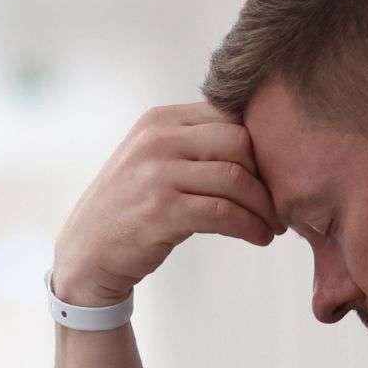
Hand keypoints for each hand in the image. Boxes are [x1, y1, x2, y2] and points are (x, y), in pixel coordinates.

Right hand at [52, 100, 286, 306]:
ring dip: (264, 207)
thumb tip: (256, 142)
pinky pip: (225, 213)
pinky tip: (260, 237)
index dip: (259, 147)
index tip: (270, 176)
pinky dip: (251, 227)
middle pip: (239, 143)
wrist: (88, 251)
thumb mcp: (155, 160)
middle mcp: (157, 139)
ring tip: (274, 226)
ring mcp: (158, 173)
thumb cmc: (132, 208)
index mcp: (160, 120)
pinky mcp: (163, 210)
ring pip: (236, 179)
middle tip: (278, 203)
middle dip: (266, 175)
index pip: (228, 116)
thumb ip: (194, 144)